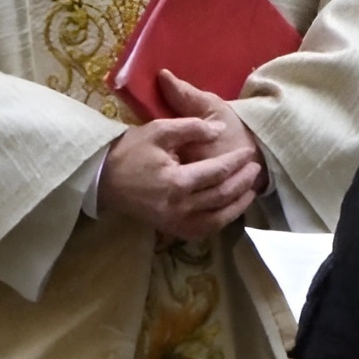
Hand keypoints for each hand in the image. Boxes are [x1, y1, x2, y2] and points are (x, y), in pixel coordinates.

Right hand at [99, 72, 266, 243]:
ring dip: (238, 205)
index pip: (217, 172)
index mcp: (177, 182)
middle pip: (222, 196)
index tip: (249, 153)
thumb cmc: (130, 151)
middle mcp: (179, 207)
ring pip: (217, 218)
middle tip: (255, 169)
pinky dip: (220, 221)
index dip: (236, 162)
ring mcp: (175, 222)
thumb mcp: (158, 130)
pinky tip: (229, 210)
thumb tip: (218, 130)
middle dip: (242, 182)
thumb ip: (190, 127)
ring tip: (250, 190)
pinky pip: (203, 230)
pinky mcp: (172, 229)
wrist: (102, 178)